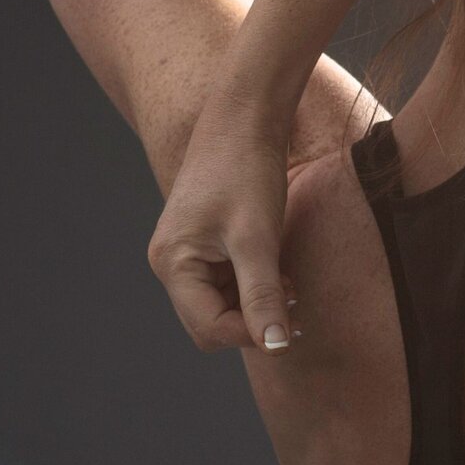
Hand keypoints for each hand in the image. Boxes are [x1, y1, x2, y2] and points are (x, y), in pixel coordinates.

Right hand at [147, 98, 298, 355]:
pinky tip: (279, 267)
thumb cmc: (247, 171)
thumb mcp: (258, 239)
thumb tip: (275, 347)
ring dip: (258, 301)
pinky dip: (256, 283)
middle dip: (253, 318)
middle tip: (293, 299)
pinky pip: (229, 282)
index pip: (208, 329)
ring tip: (289, 281)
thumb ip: (263, 296)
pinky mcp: (206, 242)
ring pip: (223, 304)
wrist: (247, 117)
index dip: (250, 334)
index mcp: (172, 263)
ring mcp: (187, 252)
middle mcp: (171, 261)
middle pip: (212, 321)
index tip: (292, 325)